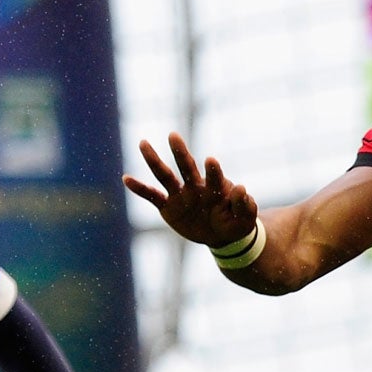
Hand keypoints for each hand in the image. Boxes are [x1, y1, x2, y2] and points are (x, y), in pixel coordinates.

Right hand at [125, 132, 259, 249]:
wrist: (222, 235)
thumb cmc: (236, 223)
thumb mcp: (245, 219)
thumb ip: (244, 204)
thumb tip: (240, 187)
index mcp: (215, 188)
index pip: (214, 177)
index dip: (212, 170)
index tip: (210, 160)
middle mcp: (195, 187)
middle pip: (186, 167)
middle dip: (180, 152)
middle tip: (173, 136)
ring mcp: (180, 195)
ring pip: (165, 176)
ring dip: (154, 160)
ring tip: (143, 143)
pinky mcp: (168, 207)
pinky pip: (152, 196)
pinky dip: (139, 188)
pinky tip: (126, 179)